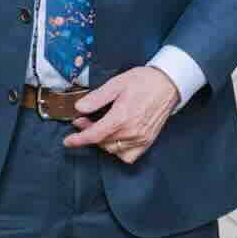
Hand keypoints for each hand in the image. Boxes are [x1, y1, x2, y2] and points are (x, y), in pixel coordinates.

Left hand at [63, 66, 178, 164]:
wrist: (168, 84)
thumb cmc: (144, 81)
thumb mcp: (116, 84)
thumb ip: (97, 98)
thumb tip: (79, 107)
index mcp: (121, 118)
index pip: (94, 135)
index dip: (78, 140)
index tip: (68, 141)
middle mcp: (131, 132)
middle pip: (102, 142)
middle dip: (88, 133)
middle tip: (83, 121)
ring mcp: (141, 139)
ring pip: (113, 150)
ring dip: (102, 142)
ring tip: (99, 128)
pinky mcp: (148, 141)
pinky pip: (129, 156)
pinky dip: (118, 151)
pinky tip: (115, 139)